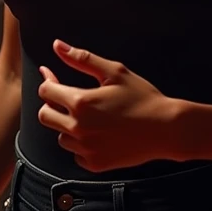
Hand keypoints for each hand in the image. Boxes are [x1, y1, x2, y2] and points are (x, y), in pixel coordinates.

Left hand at [37, 39, 175, 171]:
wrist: (166, 128)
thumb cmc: (142, 97)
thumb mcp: (114, 72)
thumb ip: (82, 59)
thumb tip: (58, 46)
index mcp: (81, 103)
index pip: (46, 91)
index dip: (48, 80)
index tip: (52, 75)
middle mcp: (79, 128)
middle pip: (45, 116)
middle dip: (52, 103)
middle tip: (68, 96)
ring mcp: (86, 149)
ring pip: (60, 136)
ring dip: (66, 124)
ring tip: (88, 115)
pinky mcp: (95, 164)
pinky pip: (75, 153)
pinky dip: (81, 143)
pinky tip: (97, 132)